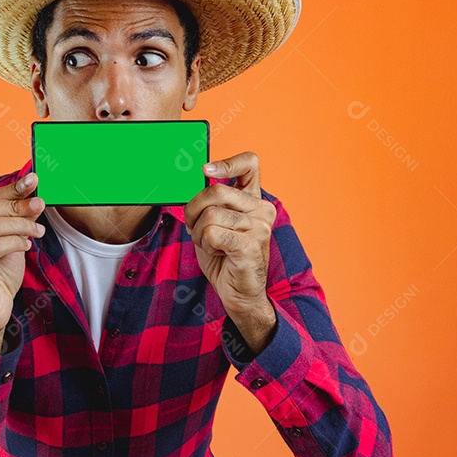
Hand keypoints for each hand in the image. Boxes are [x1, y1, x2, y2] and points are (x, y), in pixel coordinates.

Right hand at [0, 172, 45, 350]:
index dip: (9, 189)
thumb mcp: (9, 240)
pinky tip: (26, 246)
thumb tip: (32, 193)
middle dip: (14, 206)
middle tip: (40, 205)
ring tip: (36, 232)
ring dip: (18, 226)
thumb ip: (16, 218)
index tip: (33, 181)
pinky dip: (12, 243)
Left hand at [184, 152, 276, 317]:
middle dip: (194, 210)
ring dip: (198, 233)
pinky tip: (218, 254)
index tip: (206, 171)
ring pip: (210, 215)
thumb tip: (196, 181)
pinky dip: (205, 245)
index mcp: (254, 201)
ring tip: (211, 246)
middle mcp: (262, 210)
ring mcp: (259, 227)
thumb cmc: (225, 258)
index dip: (227, 162)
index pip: (250, 164)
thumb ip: (211, 202)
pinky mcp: (251, 245)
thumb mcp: (215, 223)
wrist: (239, 293)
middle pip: (216, 191)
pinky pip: (212, 233)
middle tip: (195, 228)